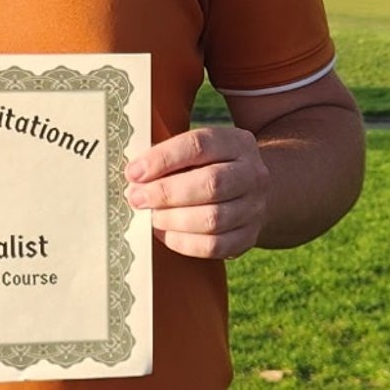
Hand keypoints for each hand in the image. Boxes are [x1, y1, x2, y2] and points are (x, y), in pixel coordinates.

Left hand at [123, 127, 269, 259]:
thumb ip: (171, 156)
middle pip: (210, 184)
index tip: (133, 172)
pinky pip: (215, 246)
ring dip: (173, 220)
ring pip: (213, 219)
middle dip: (165, 193)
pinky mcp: (248, 237)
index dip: (163, 159)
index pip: (199, 145)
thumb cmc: (211, 166)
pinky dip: (184, 242)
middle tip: (136, 198)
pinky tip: (164, 234)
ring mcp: (254, 208)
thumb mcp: (201, 150)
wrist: (256, 192)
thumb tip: (135, 174)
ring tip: (151, 217)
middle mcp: (252, 174)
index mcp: (237, 143)